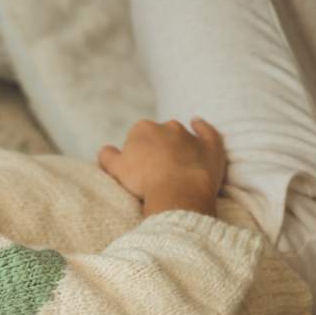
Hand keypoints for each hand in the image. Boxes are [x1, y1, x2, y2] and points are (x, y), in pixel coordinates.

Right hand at [98, 118, 225, 216]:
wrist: (178, 192)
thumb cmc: (144, 181)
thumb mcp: (115, 169)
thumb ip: (107, 156)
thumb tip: (105, 150)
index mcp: (142, 129)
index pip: (135, 137)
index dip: (135, 154)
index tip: (137, 170)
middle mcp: (167, 126)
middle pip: (158, 135)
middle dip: (156, 148)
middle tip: (154, 172)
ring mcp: (190, 135)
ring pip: (180, 135)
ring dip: (176, 145)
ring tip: (174, 166)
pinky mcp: (210, 145)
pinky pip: (207, 132)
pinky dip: (202, 127)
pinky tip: (197, 122)